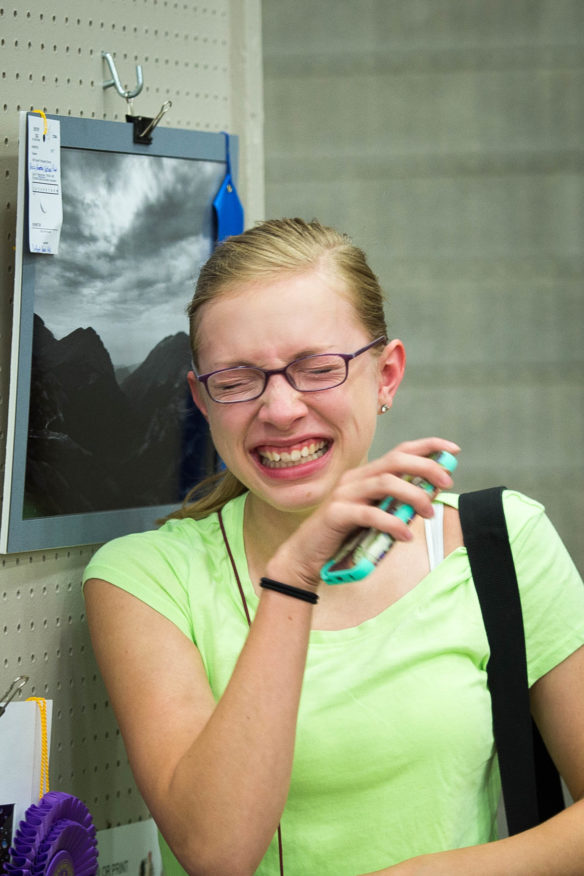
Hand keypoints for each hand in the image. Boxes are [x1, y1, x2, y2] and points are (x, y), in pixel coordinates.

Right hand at [266, 437, 459, 589]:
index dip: (428, 446)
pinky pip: (369, 514)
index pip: (400, 450)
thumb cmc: (343, 536)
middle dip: (426, 467)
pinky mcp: (336, 514)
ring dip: (413, 495)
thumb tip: (429, 497)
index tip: (453, 450)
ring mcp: (344, 494)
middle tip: (447, 482)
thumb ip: (396, 505)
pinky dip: (392, 523)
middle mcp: (355, 478)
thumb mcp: (375, 516)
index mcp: (365, 475)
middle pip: (395, 461)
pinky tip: (405, 536)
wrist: (305, 556)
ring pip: (385, 482)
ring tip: (428, 513)